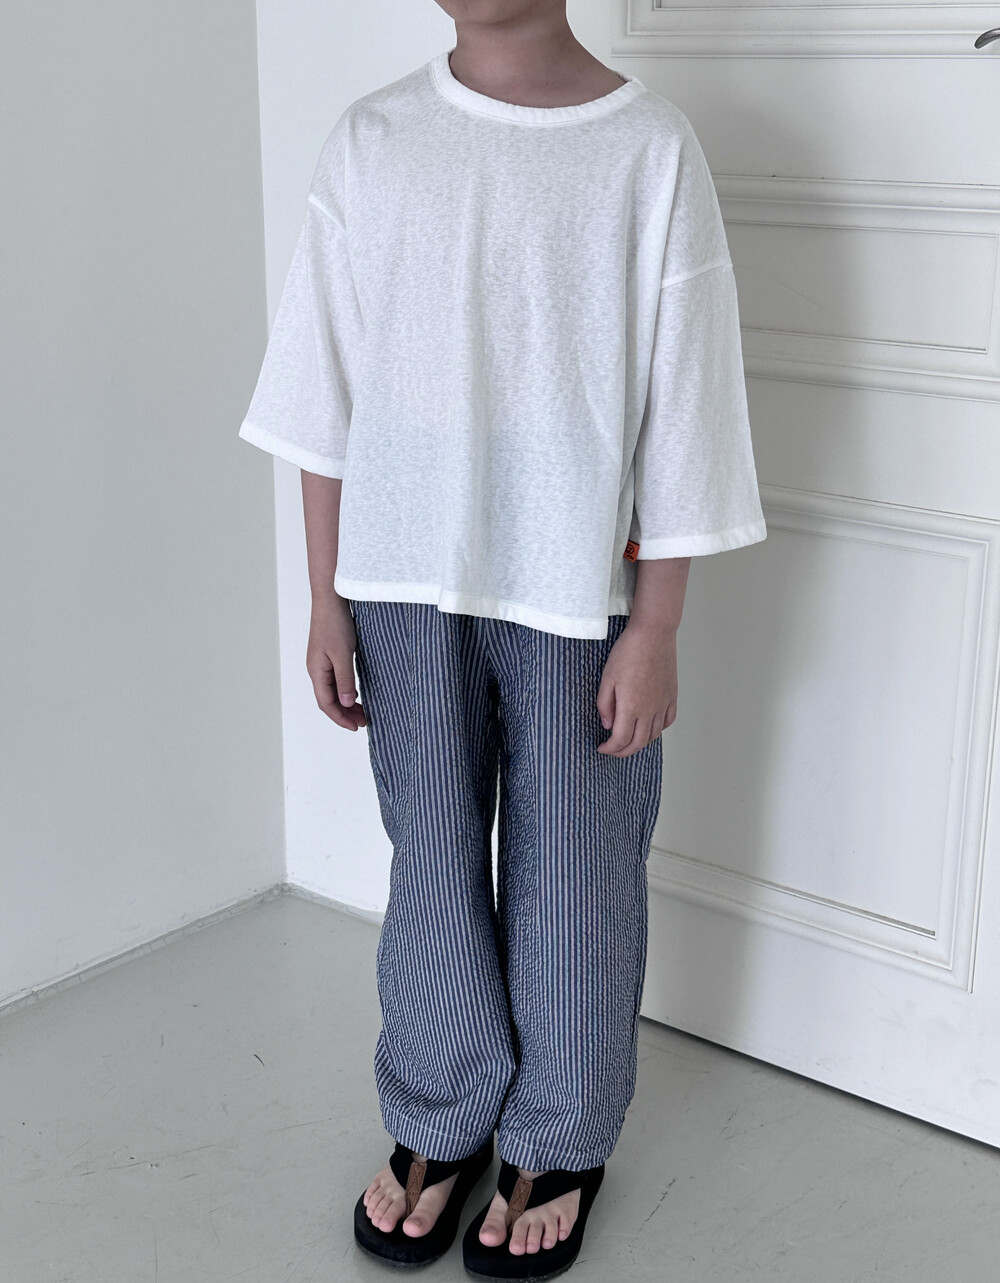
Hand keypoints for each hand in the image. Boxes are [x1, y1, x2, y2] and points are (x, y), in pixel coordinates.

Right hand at [306, 595, 366, 729]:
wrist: (331, 598)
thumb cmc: (335, 623)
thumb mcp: (343, 653)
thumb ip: (345, 679)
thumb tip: (347, 703)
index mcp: (317, 671)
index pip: (326, 703)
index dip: (340, 718)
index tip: (356, 727)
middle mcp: (317, 669)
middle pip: (329, 699)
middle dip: (345, 714)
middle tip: (364, 723)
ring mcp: (322, 662)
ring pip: (333, 690)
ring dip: (346, 703)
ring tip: (362, 712)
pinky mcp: (329, 654)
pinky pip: (336, 679)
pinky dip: (346, 690)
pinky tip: (357, 693)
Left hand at [595, 618, 677, 756]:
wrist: (653, 634)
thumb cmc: (628, 652)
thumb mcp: (607, 678)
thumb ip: (605, 705)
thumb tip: (607, 724)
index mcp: (631, 707)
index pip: (621, 739)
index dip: (610, 749)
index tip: (602, 748)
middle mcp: (650, 710)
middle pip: (638, 742)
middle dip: (623, 751)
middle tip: (613, 750)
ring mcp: (663, 703)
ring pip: (654, 734)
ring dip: (640, 742)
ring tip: (629, 739)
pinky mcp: (672, 695)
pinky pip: (668, 721)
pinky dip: (658, 729)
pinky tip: (650, 726)